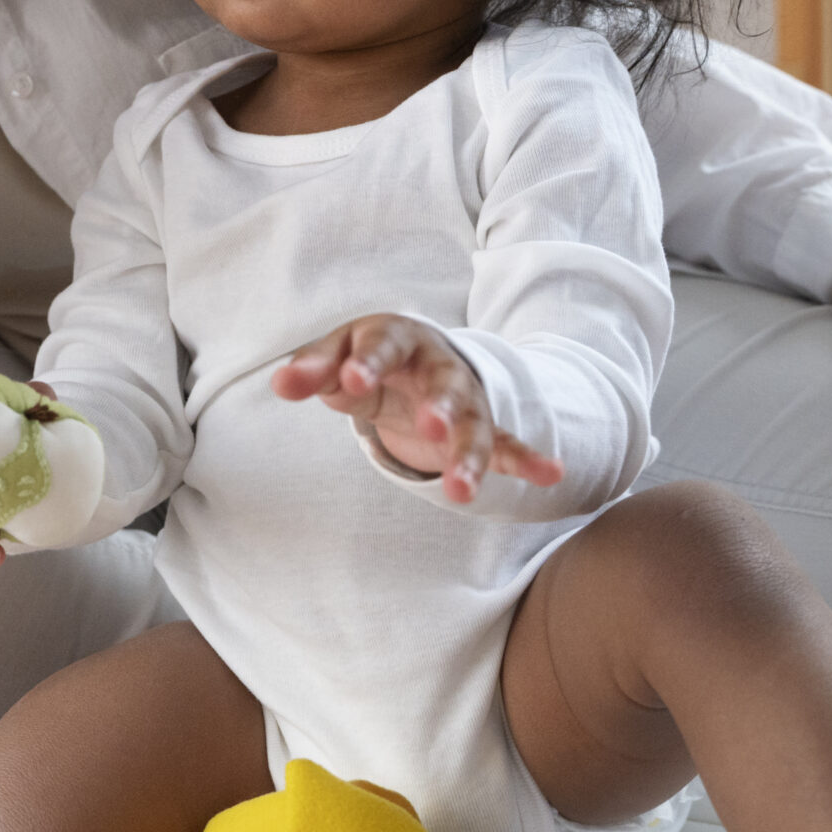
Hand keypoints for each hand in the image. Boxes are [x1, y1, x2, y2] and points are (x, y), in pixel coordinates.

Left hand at [273, 315, 561, 503]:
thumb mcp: (337, 356)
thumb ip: (312, 369)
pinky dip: (527, 460)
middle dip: (440, 406)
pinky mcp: (482, 428)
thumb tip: (281, 384)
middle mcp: (439, 365)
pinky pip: (506, 445)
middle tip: (430, 427)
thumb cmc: (366, 357)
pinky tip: (551, 474)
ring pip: (476, 425)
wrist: (415, 354)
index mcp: (397, 337)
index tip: (351, 382)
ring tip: (463, 493)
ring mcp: (466, 398)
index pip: (382, 345)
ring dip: (470, 456)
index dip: (368, 363)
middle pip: (444, 384)